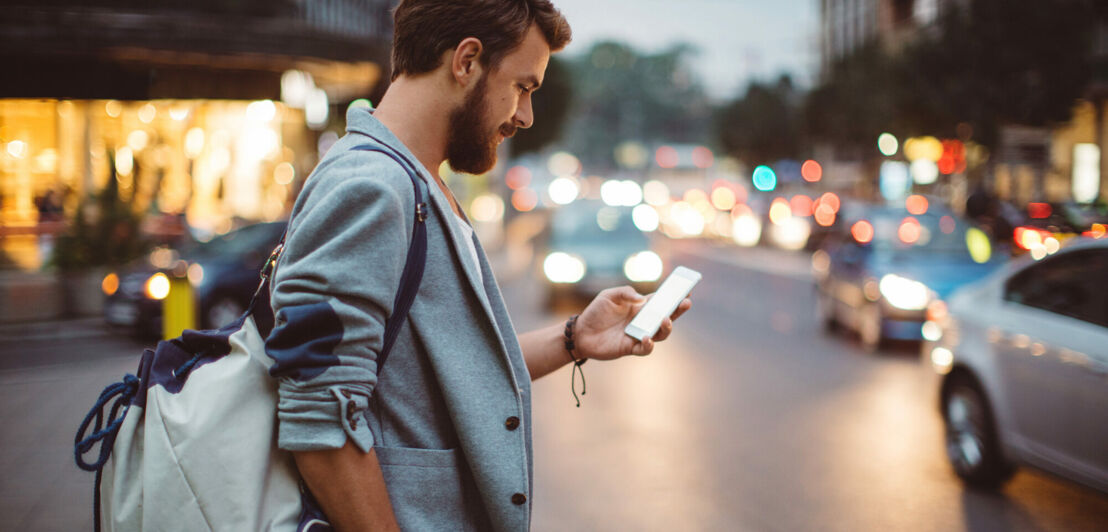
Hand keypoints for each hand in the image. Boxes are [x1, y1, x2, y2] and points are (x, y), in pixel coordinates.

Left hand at [574, 286, 691, 360]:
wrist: (581, 332)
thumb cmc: (596, 312)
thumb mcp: (609, 295)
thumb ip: (626, 292)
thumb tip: (642, 299)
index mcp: (640, 307)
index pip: (661, 301)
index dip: (674, 296)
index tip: (686, 290)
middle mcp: (643, 321)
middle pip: (667, 317)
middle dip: (678, 310)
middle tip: (686, 303)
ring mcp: (638, 335)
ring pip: (660, 334)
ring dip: (666, 328)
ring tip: (665, 320)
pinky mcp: (630, 348)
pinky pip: (645, 348)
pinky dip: (648, 344)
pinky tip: (646, 337)